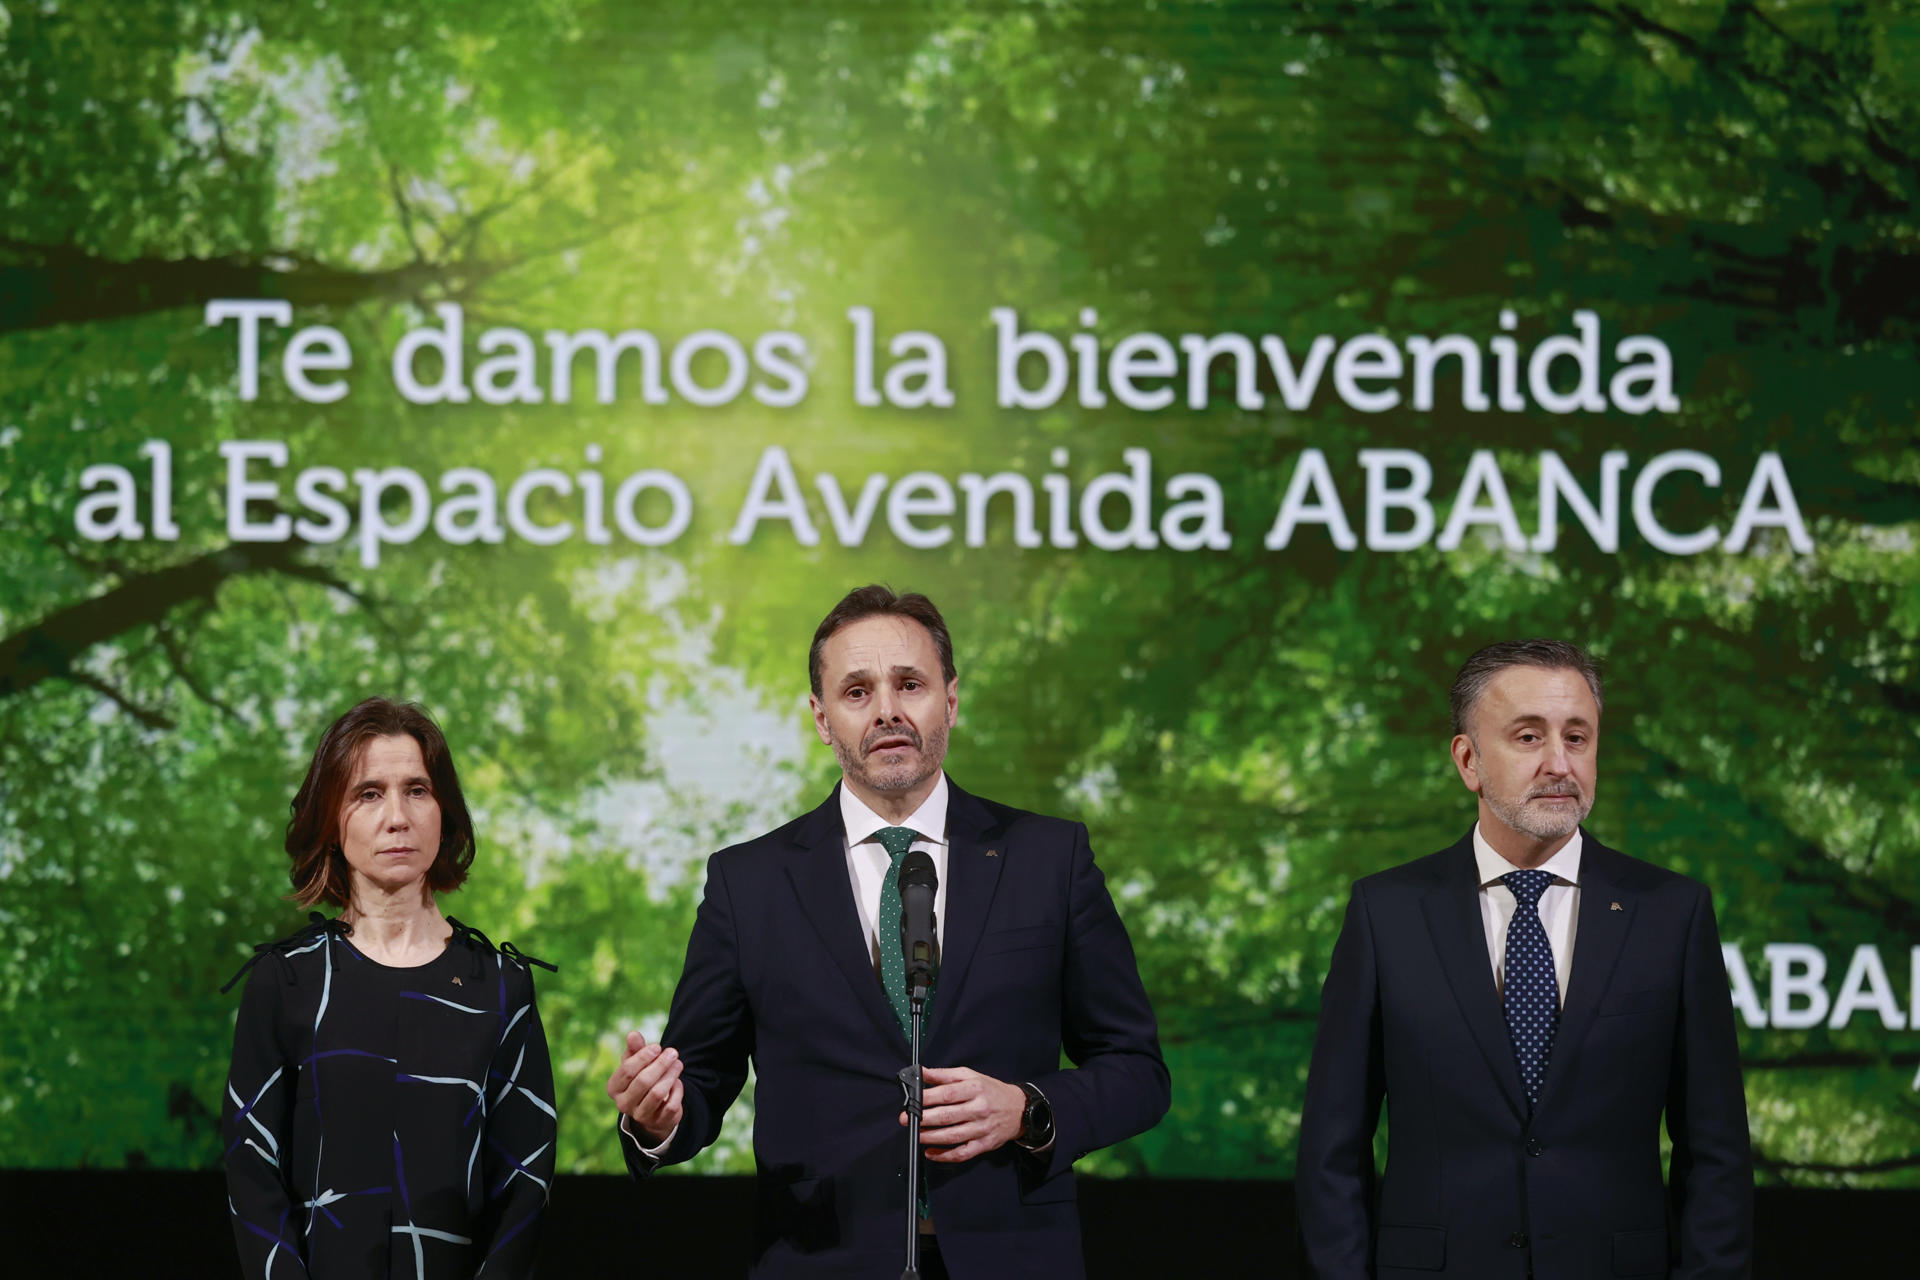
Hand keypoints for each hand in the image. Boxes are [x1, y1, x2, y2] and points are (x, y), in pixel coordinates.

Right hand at [606, 1029, 683, 1145]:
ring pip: (657, 1093)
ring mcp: (641, 1116)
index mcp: (614, 1088)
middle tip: (673, 1052)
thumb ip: (635, 1048)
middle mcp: (623, 1104)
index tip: (657, 1047)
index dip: (643, 1056)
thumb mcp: (636, 1062)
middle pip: (643, 1081)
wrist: (652, 1108)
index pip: (627, 1070)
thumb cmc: (641, 1078)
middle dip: (660, 1064)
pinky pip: (671, 1104)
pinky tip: (678, 1082)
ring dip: (670, 1075)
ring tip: (678, 1063)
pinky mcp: (659, 1122)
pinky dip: (677, 1090)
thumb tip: (633, 1034)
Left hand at [901, 1065, 1026, 1162]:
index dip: (926, 1098)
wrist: (1018, 1109)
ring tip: (916, 1134)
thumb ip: (944, 1075)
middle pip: (947, 1116)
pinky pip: (962, 1153)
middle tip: (906, 1119)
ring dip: (930, 1137)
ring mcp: (982, 1129)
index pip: (946, 1094)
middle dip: (923, 1118)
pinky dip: (945, 1155)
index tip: (912, 1100)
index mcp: (975, 1089)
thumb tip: (920, 1073)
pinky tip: (931, 1153)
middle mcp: (979, 1109)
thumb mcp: (970, 1075)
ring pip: (952, 1136)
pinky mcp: (983, 1145)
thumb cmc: (991, 1091)